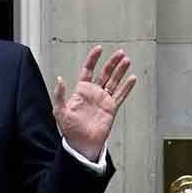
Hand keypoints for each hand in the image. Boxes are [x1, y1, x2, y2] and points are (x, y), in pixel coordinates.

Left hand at [52, 46, 135, 160]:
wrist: (82, 143)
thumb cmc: (69, 128)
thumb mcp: (60, 110)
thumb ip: (60, 95)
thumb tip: (59, 79)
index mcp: (80, 91)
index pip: (88, 71)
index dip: (93, 59)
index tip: (98, 49)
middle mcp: (93, 93)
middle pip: (104, 73)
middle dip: (112, 63)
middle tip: (120, 53)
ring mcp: (103, 100)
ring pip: (114, 81)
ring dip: (120, 71)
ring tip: (127, 60)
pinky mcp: (111, 108)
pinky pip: (120, 95)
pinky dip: (126, 87)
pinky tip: (132, 78)